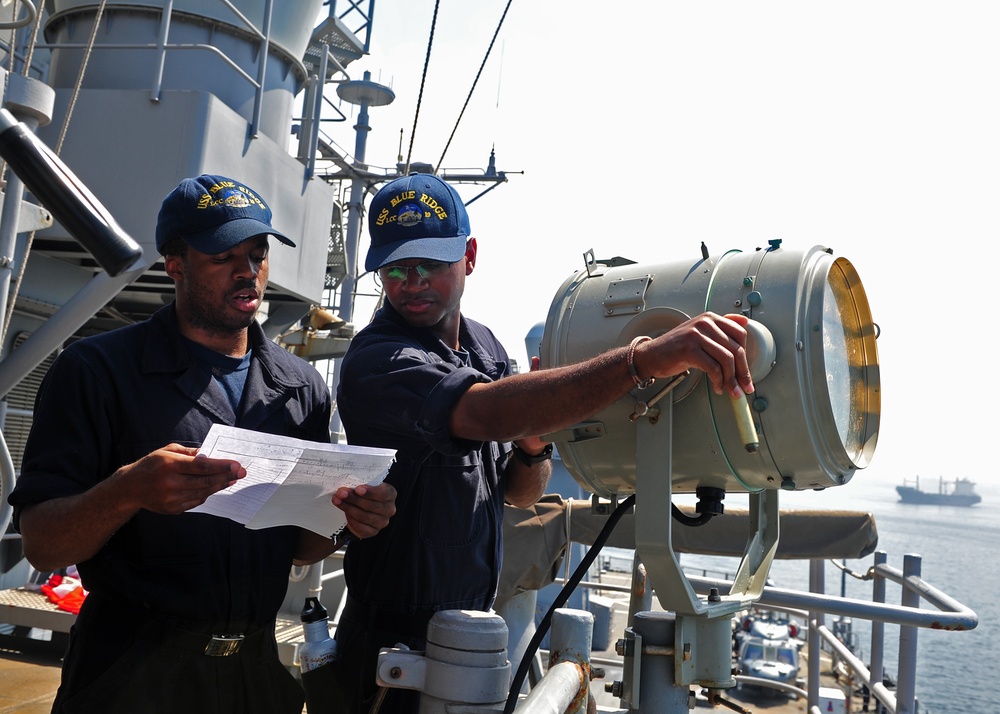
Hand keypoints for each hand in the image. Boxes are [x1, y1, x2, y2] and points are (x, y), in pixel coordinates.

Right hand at [117, 444, 245, 514]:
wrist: (130, 488)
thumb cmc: (151, 465)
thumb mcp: (167, 451)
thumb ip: (190, 453)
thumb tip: (210, 455)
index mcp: (169, 465)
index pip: (201, 466)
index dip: (221, 466)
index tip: (236, 465)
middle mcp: (170, 483)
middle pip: (205, 482)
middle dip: (226, 476)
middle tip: (242, 472)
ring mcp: (171, 499)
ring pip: (203, 493)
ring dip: (220, 485)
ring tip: (232, 479)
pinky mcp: (173, 509)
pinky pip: (196, 501)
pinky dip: (208, 494)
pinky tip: (216, 486)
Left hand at [332, 481, 396, 538]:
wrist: (361, 509)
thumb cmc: (364, 494)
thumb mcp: (365, 486)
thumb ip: (359, 486)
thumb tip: (346, 488)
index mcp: (390, 494)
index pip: (383, 493)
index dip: (370, 492)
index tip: (358, 489)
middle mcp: (389, 509)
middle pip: (371, 505)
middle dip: (353, 499)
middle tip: (341, 493)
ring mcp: (382, 522)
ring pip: (363, 516)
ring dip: (348, 508)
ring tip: (337, 500)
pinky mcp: (373, 532)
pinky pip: (360, 527)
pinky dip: (350, 519)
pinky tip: (344, 513)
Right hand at [640, 312, 754, 397]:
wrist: (651, 355)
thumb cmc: (676, 347)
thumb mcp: (700, 333)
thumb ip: (721, 328)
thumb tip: (744, 323)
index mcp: (710, 318)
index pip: (740, 334)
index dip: (746, 356)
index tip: (745, 371)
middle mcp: (704, 323)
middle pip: (735, 349)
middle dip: (742, 372)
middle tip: (745, 386)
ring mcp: (696, 335)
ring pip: (726, 359)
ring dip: (731, 380)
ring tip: (731, 390)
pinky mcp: (689, 349)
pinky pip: (713, 368)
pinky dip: (718, 381)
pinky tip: (717, 387)